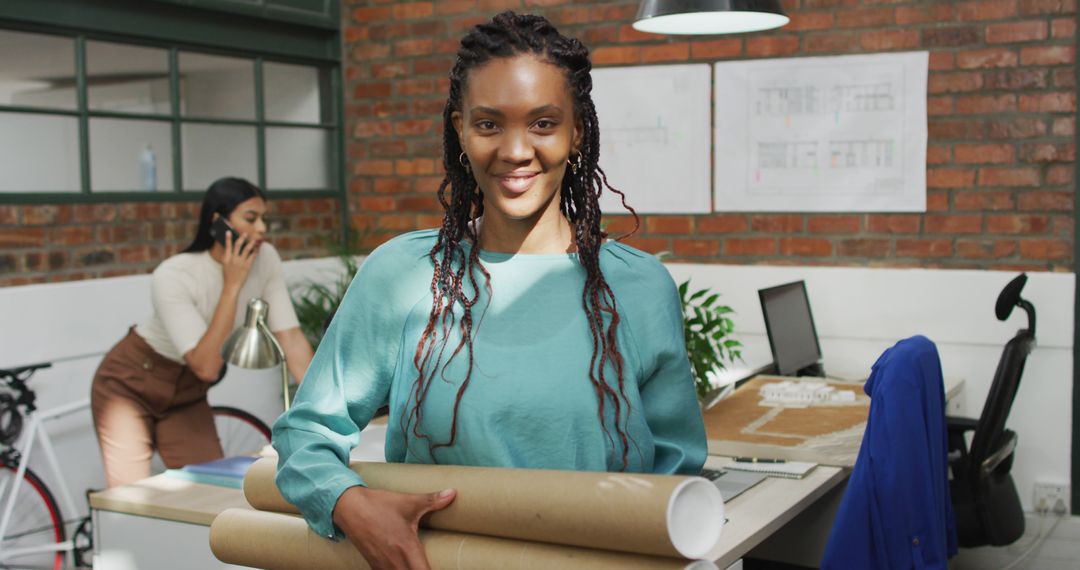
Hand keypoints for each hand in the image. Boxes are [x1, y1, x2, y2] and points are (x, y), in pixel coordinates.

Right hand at [221, 231, 256, 290]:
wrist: (232, 285)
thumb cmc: (228, 275)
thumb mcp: (225, 265)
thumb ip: (227, 256)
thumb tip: (231, 247)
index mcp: (226, 258)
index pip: (227, 246)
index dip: (228, 238)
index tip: (229, 231)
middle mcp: (233, 259)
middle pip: (238, 245)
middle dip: (241, 238)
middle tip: (245, 234)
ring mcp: (240, 262)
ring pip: (246, 249)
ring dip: (250, 244)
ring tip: (253, 240)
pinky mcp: (247, 266)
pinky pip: (252, 256)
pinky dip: (254, 252)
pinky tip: (256, 249)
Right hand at [333, 486, 455, 569]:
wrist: (349, 507)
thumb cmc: (379, 505)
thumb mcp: (408, 502)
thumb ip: (432, 501)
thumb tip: (452, 493)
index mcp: (407, 548)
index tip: (444, 568)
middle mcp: (395, 561)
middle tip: (428, 565)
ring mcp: (383, 565)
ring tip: (418, 566)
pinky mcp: (374, 565)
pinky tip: (404, 567)